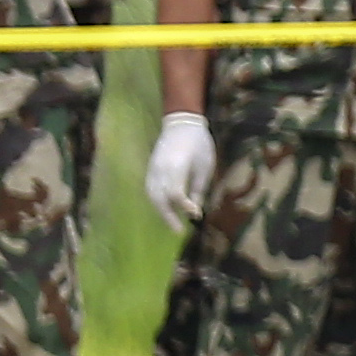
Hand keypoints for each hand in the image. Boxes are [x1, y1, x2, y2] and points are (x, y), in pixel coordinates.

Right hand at [145, 111, 214, 230]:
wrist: (181, 123)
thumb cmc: (199, 144)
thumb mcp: (205, 167)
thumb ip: (198, 189)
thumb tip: (194, 212)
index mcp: (176, 165)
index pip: (175, 192)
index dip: (184, 206)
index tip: (196, 214)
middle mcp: (160, 167)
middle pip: (158, 197)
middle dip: (168, 216)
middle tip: (179, 232)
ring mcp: (153, 167)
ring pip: (151, 194)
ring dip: (160, 211)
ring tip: (173, 225)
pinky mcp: (150, 168)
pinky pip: (150, 189)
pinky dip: (157, 202)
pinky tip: (166, 211)